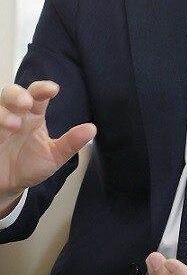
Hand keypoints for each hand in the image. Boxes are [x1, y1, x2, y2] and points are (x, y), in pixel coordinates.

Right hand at [0, 81, 95, 215]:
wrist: (8, 186)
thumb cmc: (30, 166)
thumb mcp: (53, 156)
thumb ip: (70, 143)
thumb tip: (91, 129)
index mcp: (33, 115)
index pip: (38, 94)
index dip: (44, 88)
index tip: (53, 90)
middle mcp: (14, 115)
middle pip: (12, 94)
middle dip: (18, 95)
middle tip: (26, 103)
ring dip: (3, 113)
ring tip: (13, 124)